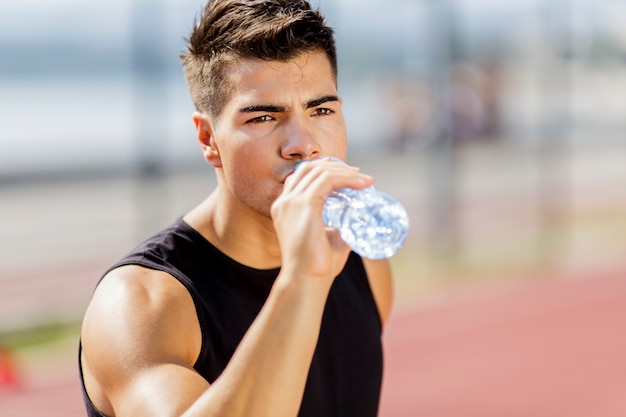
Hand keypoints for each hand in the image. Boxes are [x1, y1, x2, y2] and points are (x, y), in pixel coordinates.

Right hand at [271, 158, 372, 283]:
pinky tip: (362, 183)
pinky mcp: (304, 204)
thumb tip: (357, 223)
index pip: (301, 177)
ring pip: (319, 171)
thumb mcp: (329, 239)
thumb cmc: (318, 267)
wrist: (306, 282)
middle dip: (335, 166)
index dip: (324, 170)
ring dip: (345, 171)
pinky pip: (327, 180)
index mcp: (285, 209)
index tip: (347, 175)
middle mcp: (284, 202)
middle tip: (358, 174)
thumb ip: (338, 228)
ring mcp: (291, 202)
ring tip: (364, 180)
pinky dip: (346, 178)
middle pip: (309, 168)